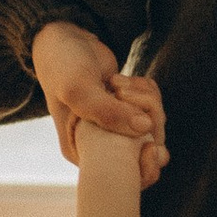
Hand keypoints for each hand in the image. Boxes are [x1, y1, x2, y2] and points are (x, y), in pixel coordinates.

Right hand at [33, 21, 167, 173]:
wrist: (63, 37)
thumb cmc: (62, 65)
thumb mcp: (78, 88)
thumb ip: (107, 111)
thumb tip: (145, 129)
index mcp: (83, 153)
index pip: (123, 179)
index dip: (145, 168)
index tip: (149, 146)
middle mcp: (101, 145)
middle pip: (147, 151)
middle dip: (149, 120)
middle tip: (125, 94)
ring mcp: (117, 127)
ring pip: (153, 126)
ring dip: (147, 99)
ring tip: (119, 82)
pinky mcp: (127, 109)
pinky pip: (152, 108)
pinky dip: (147, 90)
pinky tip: (126, 79)